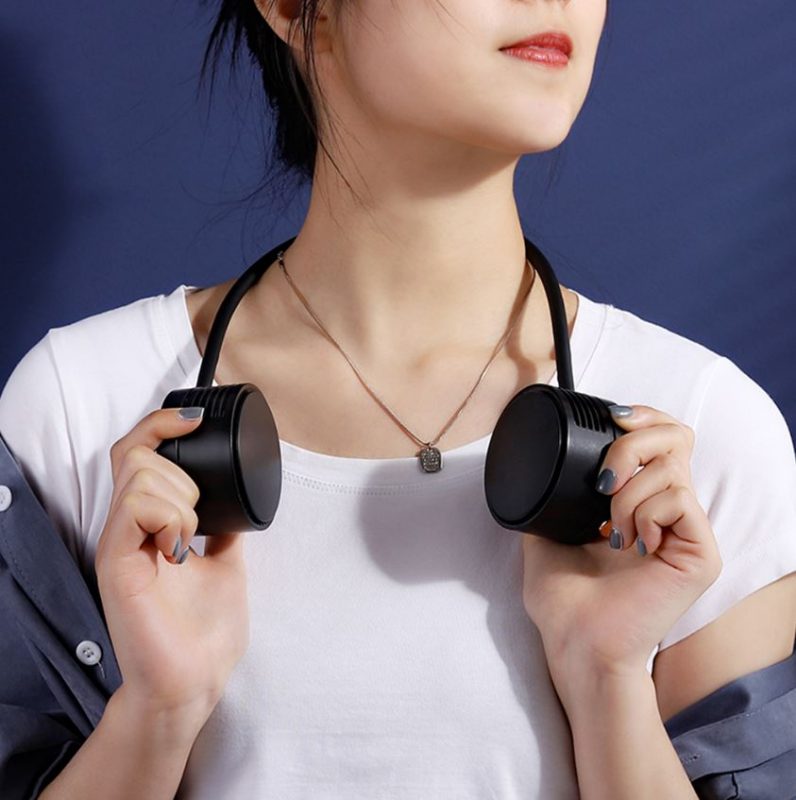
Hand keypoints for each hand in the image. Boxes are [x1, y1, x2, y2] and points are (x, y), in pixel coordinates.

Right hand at [95, 407, 249, 726]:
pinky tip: (179, 548)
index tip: (194, 418)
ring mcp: (119, 543)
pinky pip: (135, 506)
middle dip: (181, 469)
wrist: (193, 680)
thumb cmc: (203, 632)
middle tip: (197, 516)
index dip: (161, 425)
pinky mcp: (115, 562)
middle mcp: (128, 528)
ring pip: (138, 473)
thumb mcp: (226, 563)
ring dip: (181, 498)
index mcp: (150, 524)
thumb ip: (224, 530)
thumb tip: (237, 503)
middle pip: (134, 452)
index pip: (139, 454)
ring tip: (188, 540)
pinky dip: (170, 516)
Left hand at [521, 404, 721, 680]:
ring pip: (671, 468)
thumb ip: (553, 495)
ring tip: (609, 530)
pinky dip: (644, 512)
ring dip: (626, 493)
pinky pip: (679, 500)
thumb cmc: (563, 599)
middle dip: (632, 444)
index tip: (611, 420)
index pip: (663, 439)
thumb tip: (537, 464)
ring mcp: (688, 532)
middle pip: (676, 437)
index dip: (643, 419)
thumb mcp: (548, 531)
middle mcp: (669, 512)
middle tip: (604, 479)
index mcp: (641, 502)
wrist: (575, 641)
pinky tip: (630, 544)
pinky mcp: (701, 554)